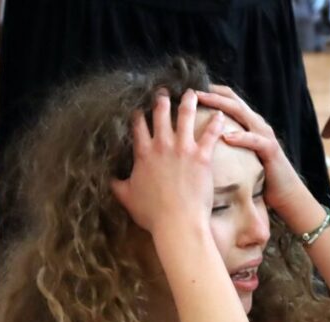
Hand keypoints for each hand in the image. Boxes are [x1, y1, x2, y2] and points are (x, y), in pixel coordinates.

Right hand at [110, 90, 224, 236]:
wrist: (177, 222)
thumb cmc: (153, 214)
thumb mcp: (127, 198)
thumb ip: (117, 185)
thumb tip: (108, 180)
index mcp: (143, 153)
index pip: (138, 126)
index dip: (139, 115)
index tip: (140, 108)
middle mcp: (161, 145)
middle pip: (160, 114)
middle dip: (162, 100)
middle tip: (164, 92)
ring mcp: (183, 149)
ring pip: (185, 116)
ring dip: (188, 102)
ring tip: (192, 93)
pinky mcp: (202, 156)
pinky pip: (210, 134)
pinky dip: (216, 123)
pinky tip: (220, 114)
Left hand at [194, 86, 309, 217]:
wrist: (286, 194)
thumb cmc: (259, 178)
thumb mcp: (239, 156)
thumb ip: (227, 145)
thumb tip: (201, 144)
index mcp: (248, 124)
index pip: (229, 99)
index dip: (210, 92)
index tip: (188, 89)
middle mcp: (257, 124)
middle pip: (232, 100)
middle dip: (211, 93)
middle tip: (191, 90)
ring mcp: (265, 135)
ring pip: (242, 113)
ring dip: (221, 105)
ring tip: (202, 100)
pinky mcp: (271, 150)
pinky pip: (254, 140)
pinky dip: (240, 137)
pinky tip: (226, 136)